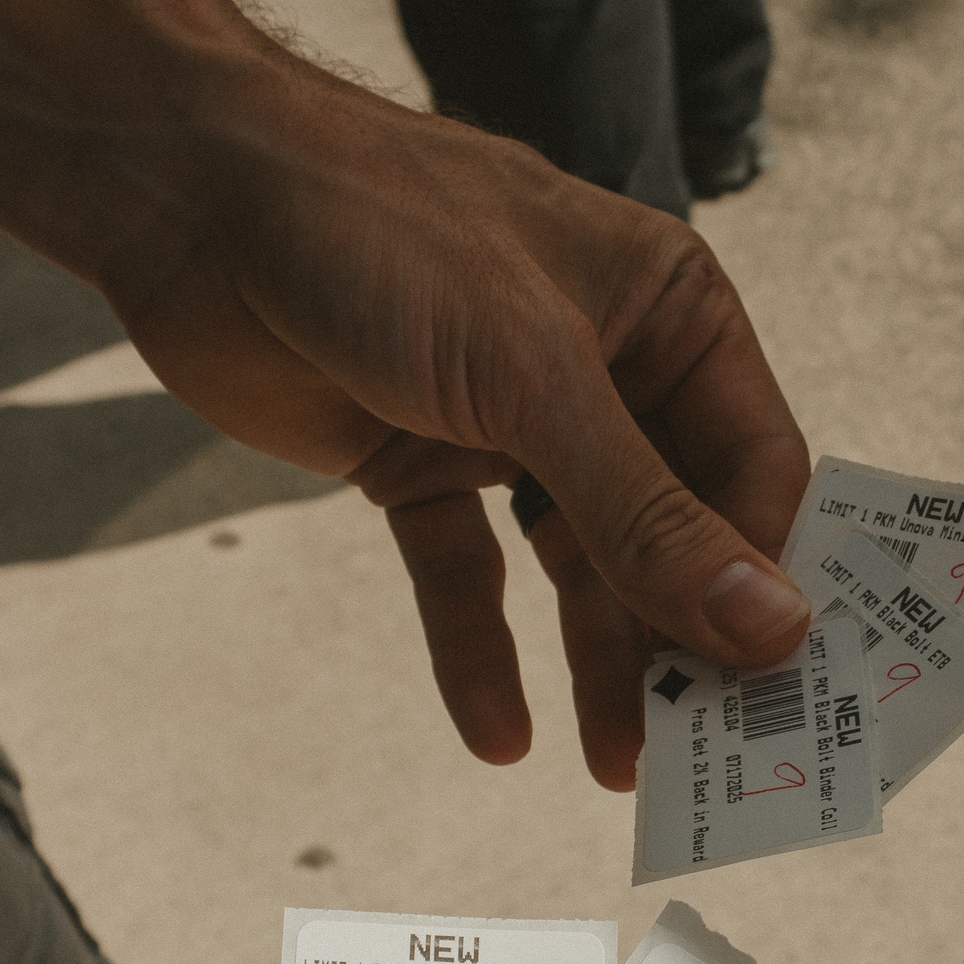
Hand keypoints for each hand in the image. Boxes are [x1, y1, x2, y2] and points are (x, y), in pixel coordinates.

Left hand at [89, 47, 811, 786]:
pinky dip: (480, 651)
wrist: (190, 199)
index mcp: (670, 315)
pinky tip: (498, 732)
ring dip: (597, 664)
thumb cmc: (381, 232)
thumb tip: (768, 624)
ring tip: (618, 764)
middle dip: (684, 638)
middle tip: (705, 753)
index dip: (767, 577)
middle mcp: (605, 369)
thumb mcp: (534, 380)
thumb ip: (647, 515)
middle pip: (675, 531)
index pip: (756, 469)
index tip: (774, 688)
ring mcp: (508, 421)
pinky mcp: (419, 461)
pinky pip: (469, 575)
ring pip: (578, 567)